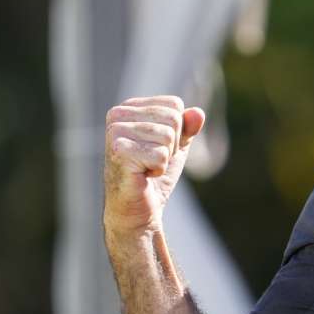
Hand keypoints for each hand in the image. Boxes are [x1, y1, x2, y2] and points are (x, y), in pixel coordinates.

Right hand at [103, 95, 205, 236]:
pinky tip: (142, 175)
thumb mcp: (177, 145)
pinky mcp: (119, 151)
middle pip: (173, 118)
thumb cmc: (153, 174)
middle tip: (152, 160)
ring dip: (164, 158)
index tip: (158, 147)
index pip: (174, 104)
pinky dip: (158, 169)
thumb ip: (188, 127)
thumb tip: (198, 113)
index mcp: (129, 108)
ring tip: (146, 167)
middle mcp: (117, 115)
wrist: (137, 209)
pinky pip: (161, 154)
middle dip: (172, 145)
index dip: (178, 131)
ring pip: (168, 136)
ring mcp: (115, 132)